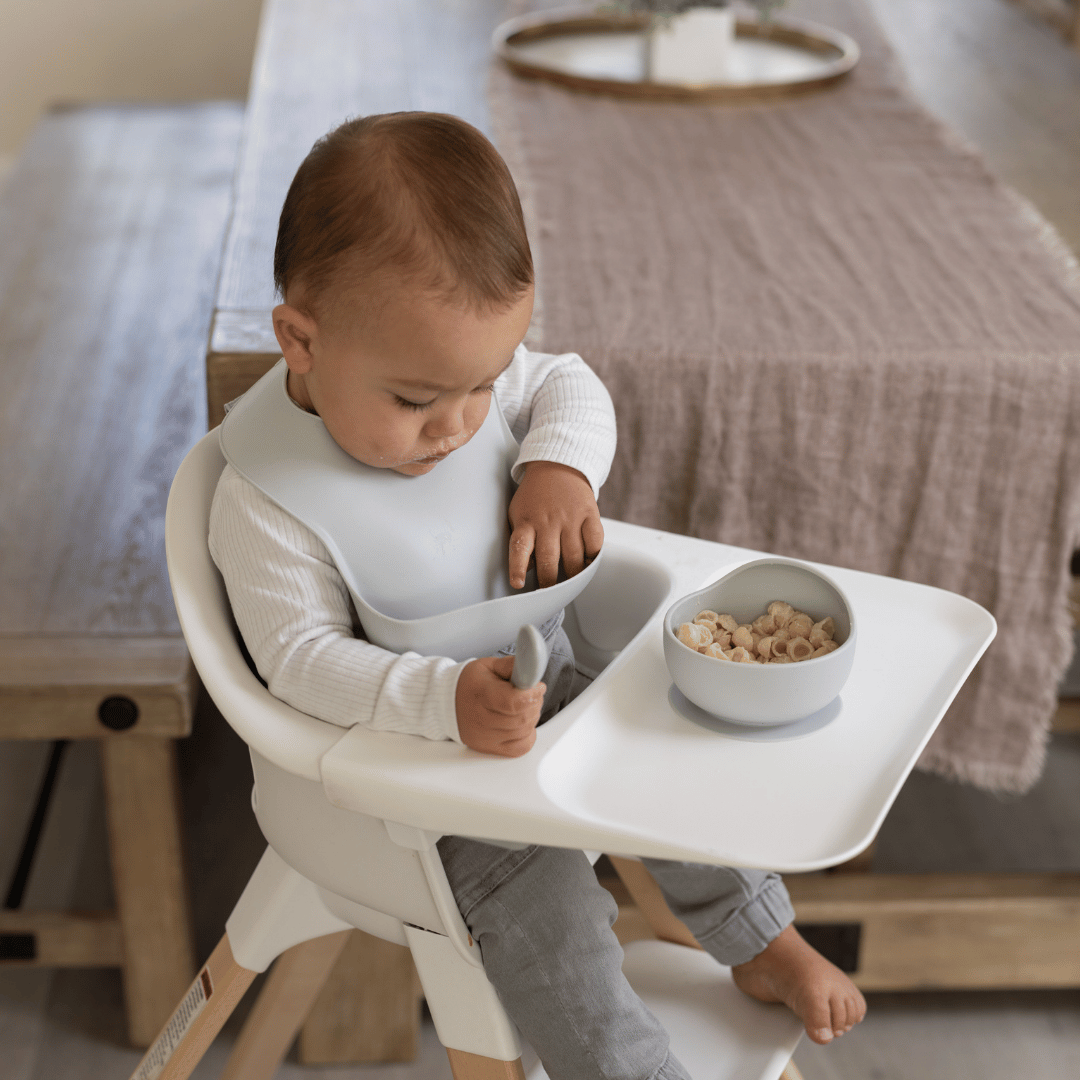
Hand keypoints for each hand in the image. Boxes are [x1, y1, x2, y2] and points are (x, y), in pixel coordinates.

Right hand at [456, 655, 544, 756]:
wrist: (446, 703)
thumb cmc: (469, 684)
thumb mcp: (488, 666)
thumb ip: (510, 666)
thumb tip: (530, 668)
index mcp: (483, 694)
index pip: (514, 701)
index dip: (532, 694)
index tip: (537, 686)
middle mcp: (482, 719)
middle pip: (523, 717)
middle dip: (535, 703)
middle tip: (530, 693)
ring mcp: (486, 737)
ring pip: (524, 731)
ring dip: (532, 717)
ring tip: (523, 706)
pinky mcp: (490, 748)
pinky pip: (521, 747)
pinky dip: (528, 735)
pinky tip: (522, 723)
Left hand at [508, 461, 603, 588]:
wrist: (557, 465)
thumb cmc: (535, 496)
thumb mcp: (519, 514)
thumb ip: (522, 540)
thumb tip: (529, 570)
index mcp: (526, 521)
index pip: (519, 548)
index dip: (518, 568)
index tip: (519, 584)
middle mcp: (548, 521)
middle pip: (550, 559)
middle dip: (550, 581)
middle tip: (551, 591)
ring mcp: (570, 518)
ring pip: (574, 556)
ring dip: (573, 574)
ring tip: (570, 581)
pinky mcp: (589, 514)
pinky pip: (595, 542)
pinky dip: (593, 556)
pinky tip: (588, 561)